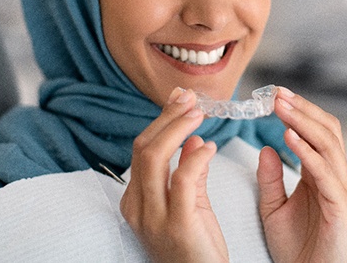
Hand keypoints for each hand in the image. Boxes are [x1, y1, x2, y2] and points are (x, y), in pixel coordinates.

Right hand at [120, 87, 228, 262]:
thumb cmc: (196, 246)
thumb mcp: (190, 204)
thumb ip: (188, 172)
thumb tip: (192, 139)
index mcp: (136, 199)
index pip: (142, 149)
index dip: (161, 120)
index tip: (181, 99)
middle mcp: (137, 206)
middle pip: (144, 148)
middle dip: (167, 117)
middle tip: (190, 99)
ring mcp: (153, 217)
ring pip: (154, 157)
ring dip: (177, 128)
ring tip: (199, 113)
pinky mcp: (177, 224)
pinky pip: (181, 180)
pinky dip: (195, 157)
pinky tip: (210, 147)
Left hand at [257, 87, 346, 262]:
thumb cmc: (294, 247)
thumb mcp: (272, 207)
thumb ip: (270, 178)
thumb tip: (266, 147)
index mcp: (322, 174)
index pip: (317, 131)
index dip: (299, 111)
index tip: (275, 95)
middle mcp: (337, 177)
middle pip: (327, 130)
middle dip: (302, 109)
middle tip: (277, 93)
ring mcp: (342, 190)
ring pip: (329, 144)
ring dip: (303, 122)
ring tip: (280, 107)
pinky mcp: (341, 207)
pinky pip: (325, 172)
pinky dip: (307, 152)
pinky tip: (288, 137)